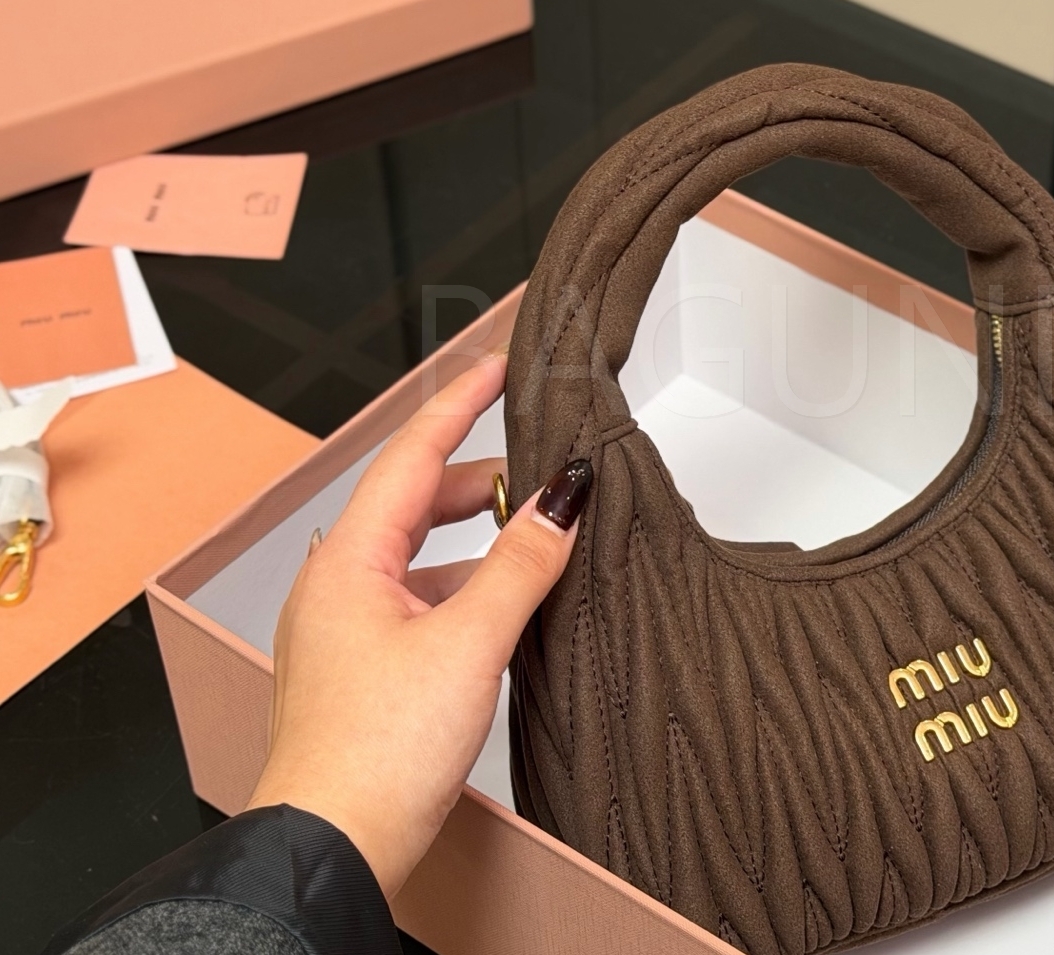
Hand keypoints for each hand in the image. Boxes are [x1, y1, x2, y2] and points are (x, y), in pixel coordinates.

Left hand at [246, 350, 592, 897]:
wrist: (331, 847)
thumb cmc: (372, 756)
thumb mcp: (468, 644)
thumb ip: (521, 564)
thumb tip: (562, 501)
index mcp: (349, 562)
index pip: (413, 453)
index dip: (460, 402)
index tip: (498, 366)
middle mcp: (338, 585)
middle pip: (419, 499)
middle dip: (484, 479)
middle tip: (543, 468)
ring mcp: (347, 627)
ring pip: (423, 552)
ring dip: (480, 539)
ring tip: (538, 540)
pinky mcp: (365, 666)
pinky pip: (421, 598)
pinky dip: (468, 586)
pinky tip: (505, 607)